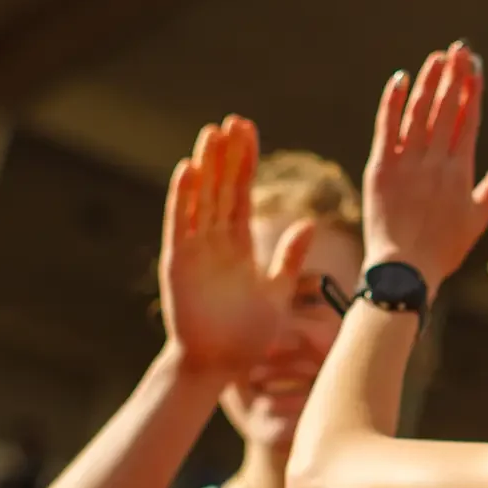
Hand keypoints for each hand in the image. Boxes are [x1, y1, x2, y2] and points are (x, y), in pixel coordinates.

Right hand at [158, 115, 314, 378]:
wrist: (219, 366)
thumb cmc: (247, 336)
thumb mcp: (277, 293)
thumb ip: (289, 259)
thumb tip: (309, 224)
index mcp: (240, 246)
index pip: (243, 193)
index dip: (246, 162)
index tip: (249, 130)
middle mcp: (216, 242)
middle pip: (222, 188)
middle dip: (227, 155)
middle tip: (233, 120)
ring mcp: (195, 250)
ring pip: (201, 198)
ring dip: (205, 166)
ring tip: (211, 133)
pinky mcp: (178, 263)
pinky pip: (180, 224)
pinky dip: (181, 197)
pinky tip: (186, 168)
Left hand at [363, 42, 487, 292]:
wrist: (406, 271)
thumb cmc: (443, 250)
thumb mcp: (478, 219)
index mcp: (461, 171)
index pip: (469, 120)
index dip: (472, 91)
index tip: (475, 67)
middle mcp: (437, 161)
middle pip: (447, 108)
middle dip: (454, 76)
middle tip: (459, 49)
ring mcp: (408, 163)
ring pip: (420, 112)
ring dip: (429, 81)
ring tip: (436, 58)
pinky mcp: (382, 168)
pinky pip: (387, 127)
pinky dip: (393, 102)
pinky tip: (399, 79)